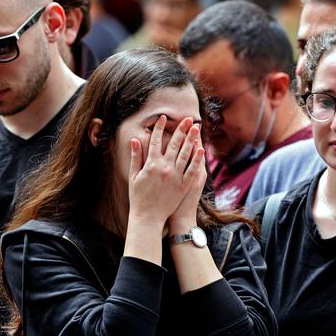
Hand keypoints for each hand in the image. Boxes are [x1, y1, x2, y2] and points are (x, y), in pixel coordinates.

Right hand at [128, 116, 204, 232]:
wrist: (148, 217)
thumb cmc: (138, 197)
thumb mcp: (134, 176)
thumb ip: (136, 157)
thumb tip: (134, 140)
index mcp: (151, 164)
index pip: (155, 141)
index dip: (159, 128)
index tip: (164, 118)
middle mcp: (164, 168)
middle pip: (174, 144)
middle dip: (181, 129)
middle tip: (188, 119)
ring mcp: (175, 176)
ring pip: (185, 153)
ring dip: (191, 140)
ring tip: (196, 129)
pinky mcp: (183, 185)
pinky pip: (192, 169)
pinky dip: (197, 159)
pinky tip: (201, 149)